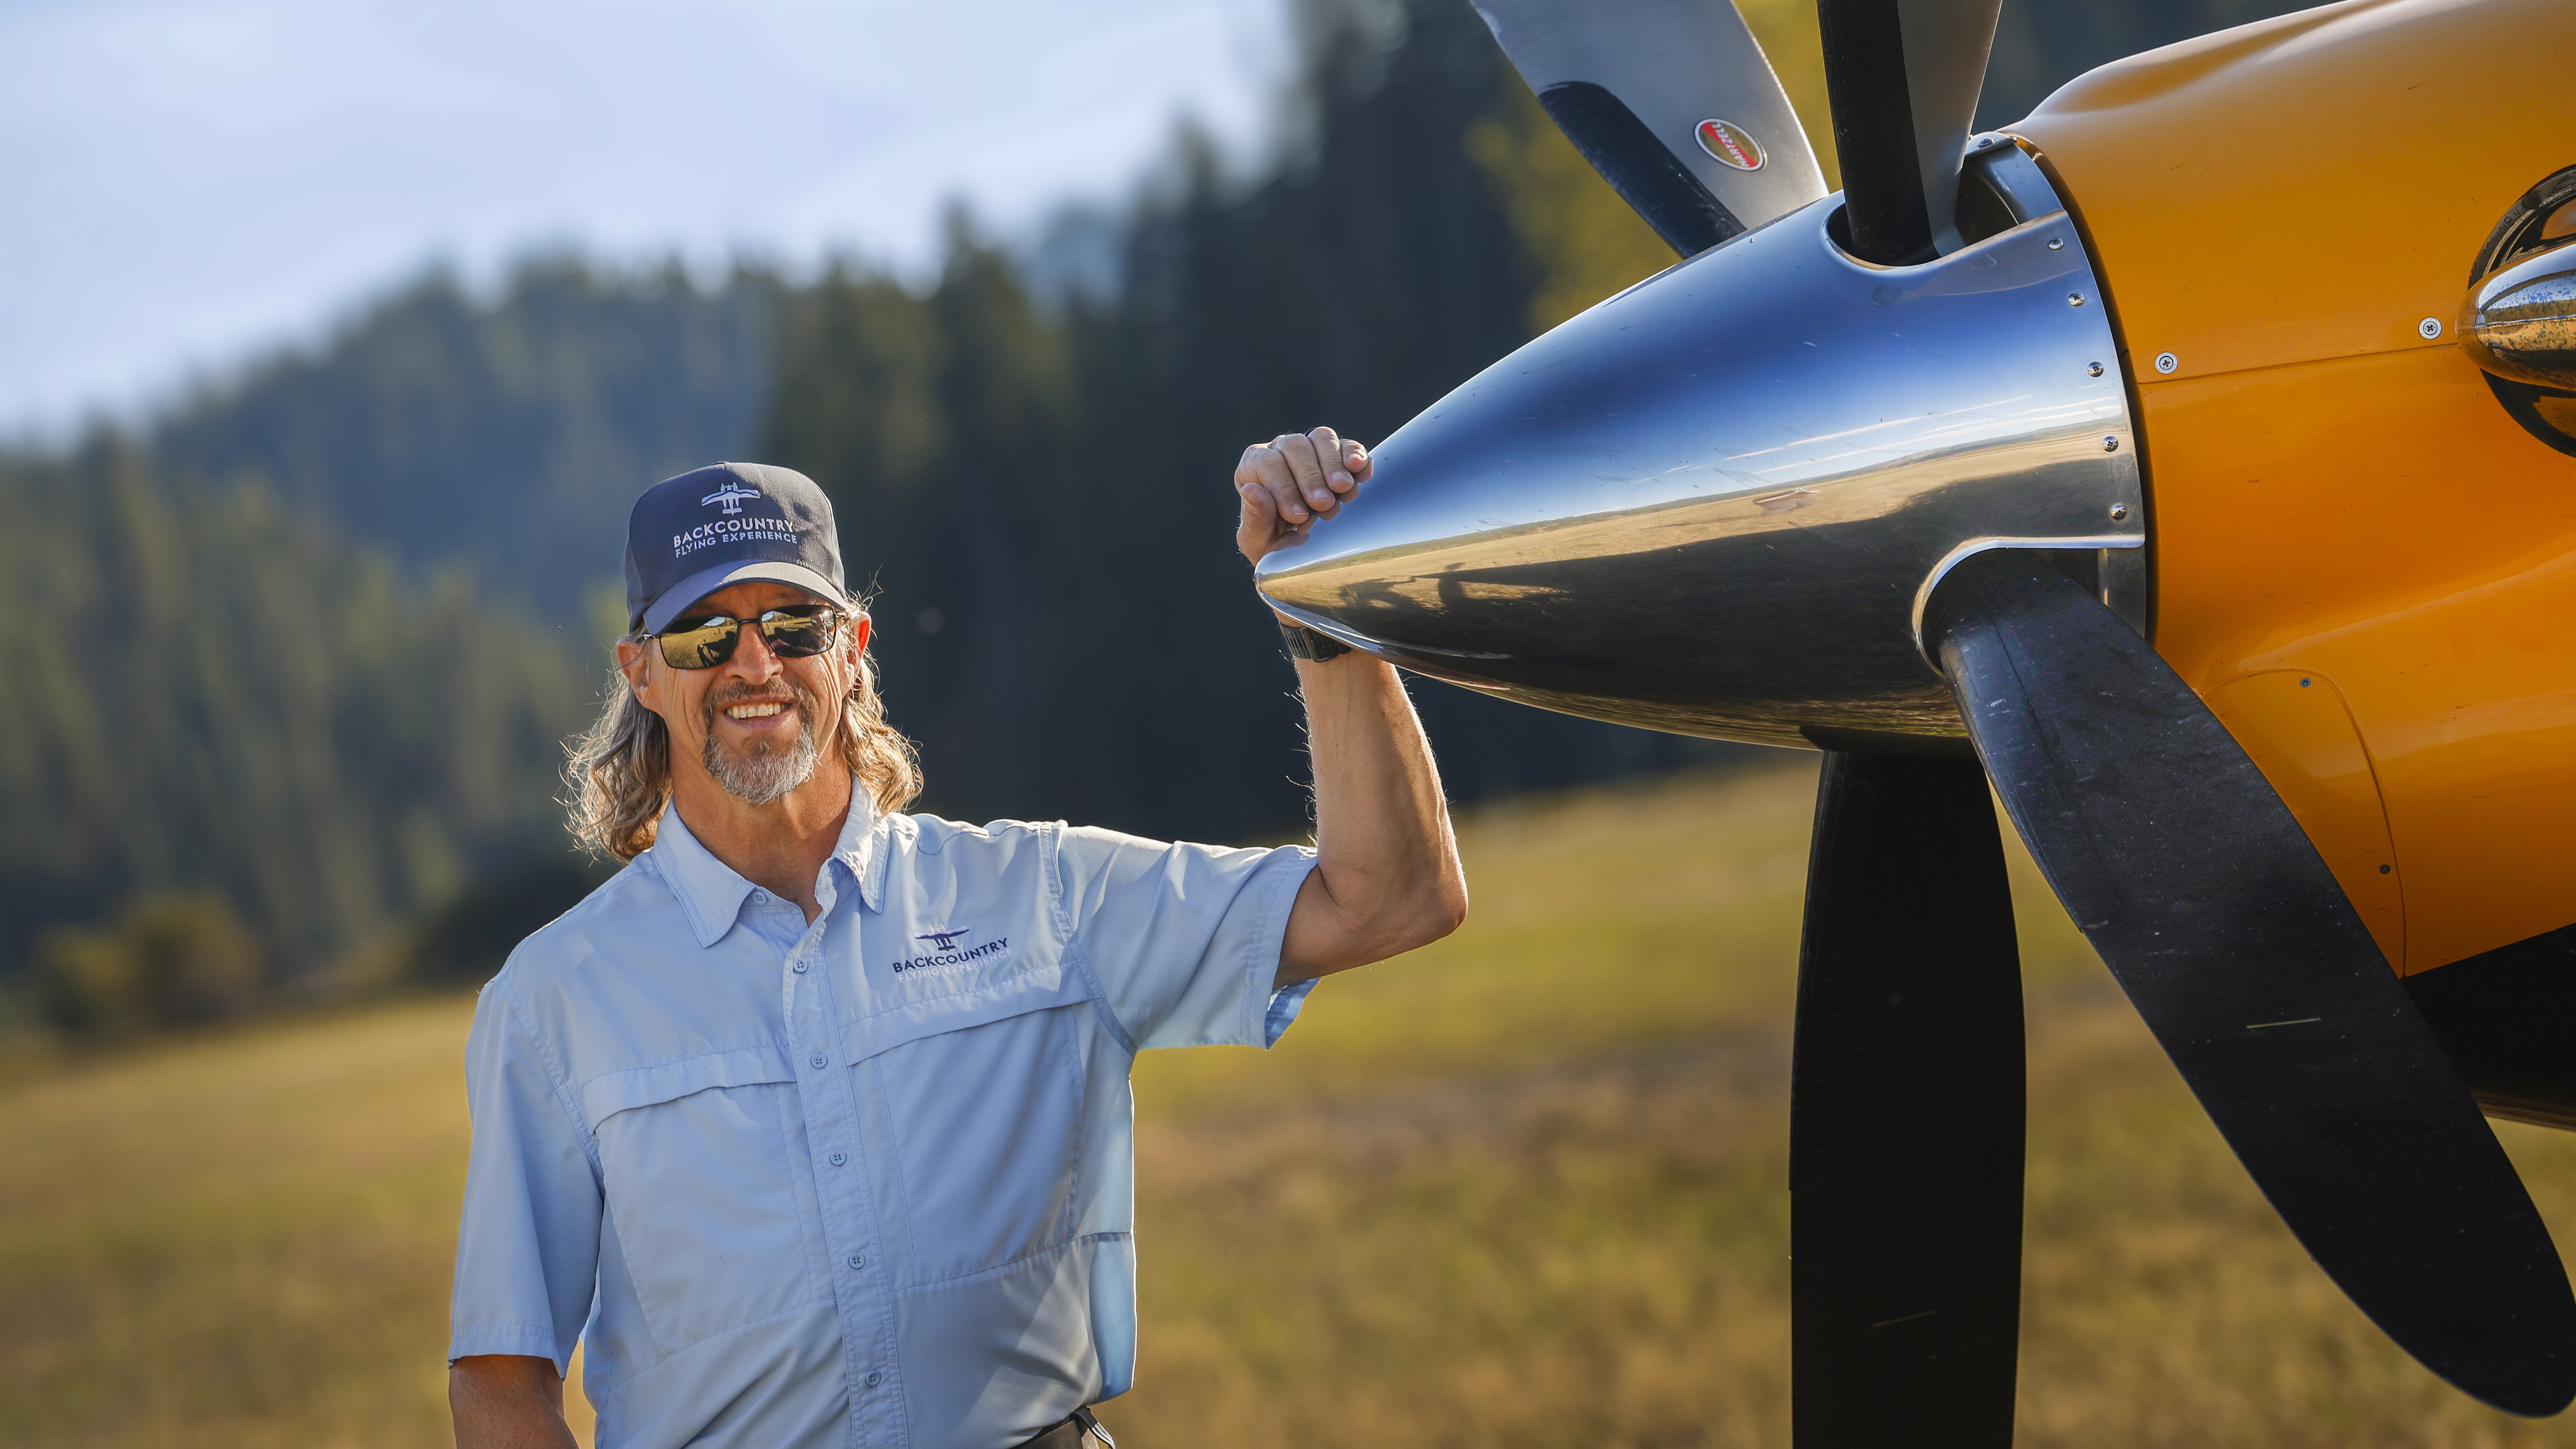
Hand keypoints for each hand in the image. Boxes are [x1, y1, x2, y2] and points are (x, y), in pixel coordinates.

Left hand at [1235, 427, 1371, 562]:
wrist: (1299, 549)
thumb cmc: (1272, 543)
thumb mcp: (1259, 540)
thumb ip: (1255, 518)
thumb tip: (1251, 491)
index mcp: (1253, 466)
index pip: (1267, 464)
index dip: (1284, 488)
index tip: (1298, 516)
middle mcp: (1280, 449)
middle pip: (1295, 446)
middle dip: (1311, 477)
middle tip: (1323, 504)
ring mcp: (1310, 448)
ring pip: (1322, 438)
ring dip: (1334, 464)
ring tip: (1342, 489)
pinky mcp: (1338, 454)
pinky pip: (1348, 446)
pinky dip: (1356, 455)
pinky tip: (1361, 472)